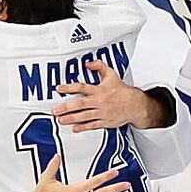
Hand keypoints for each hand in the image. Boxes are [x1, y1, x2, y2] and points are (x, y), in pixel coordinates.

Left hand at [52, 59, 171, 132]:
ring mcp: (102, 113)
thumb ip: (99, 67)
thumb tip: (88, 63)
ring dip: (71, 118)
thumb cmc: (122, 91)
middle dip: (66, 108)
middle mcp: (99, 101)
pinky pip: (93, 125)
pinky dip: (84, 127)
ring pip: (84, 116)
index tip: (58, 89)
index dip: (69, 87)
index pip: (82, 87)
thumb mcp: (112, 75)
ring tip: (60, 120)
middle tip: (55, 110)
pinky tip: (75, 128)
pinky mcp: (105, 122)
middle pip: (80, 104)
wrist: (135, 104)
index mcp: (99, 90)